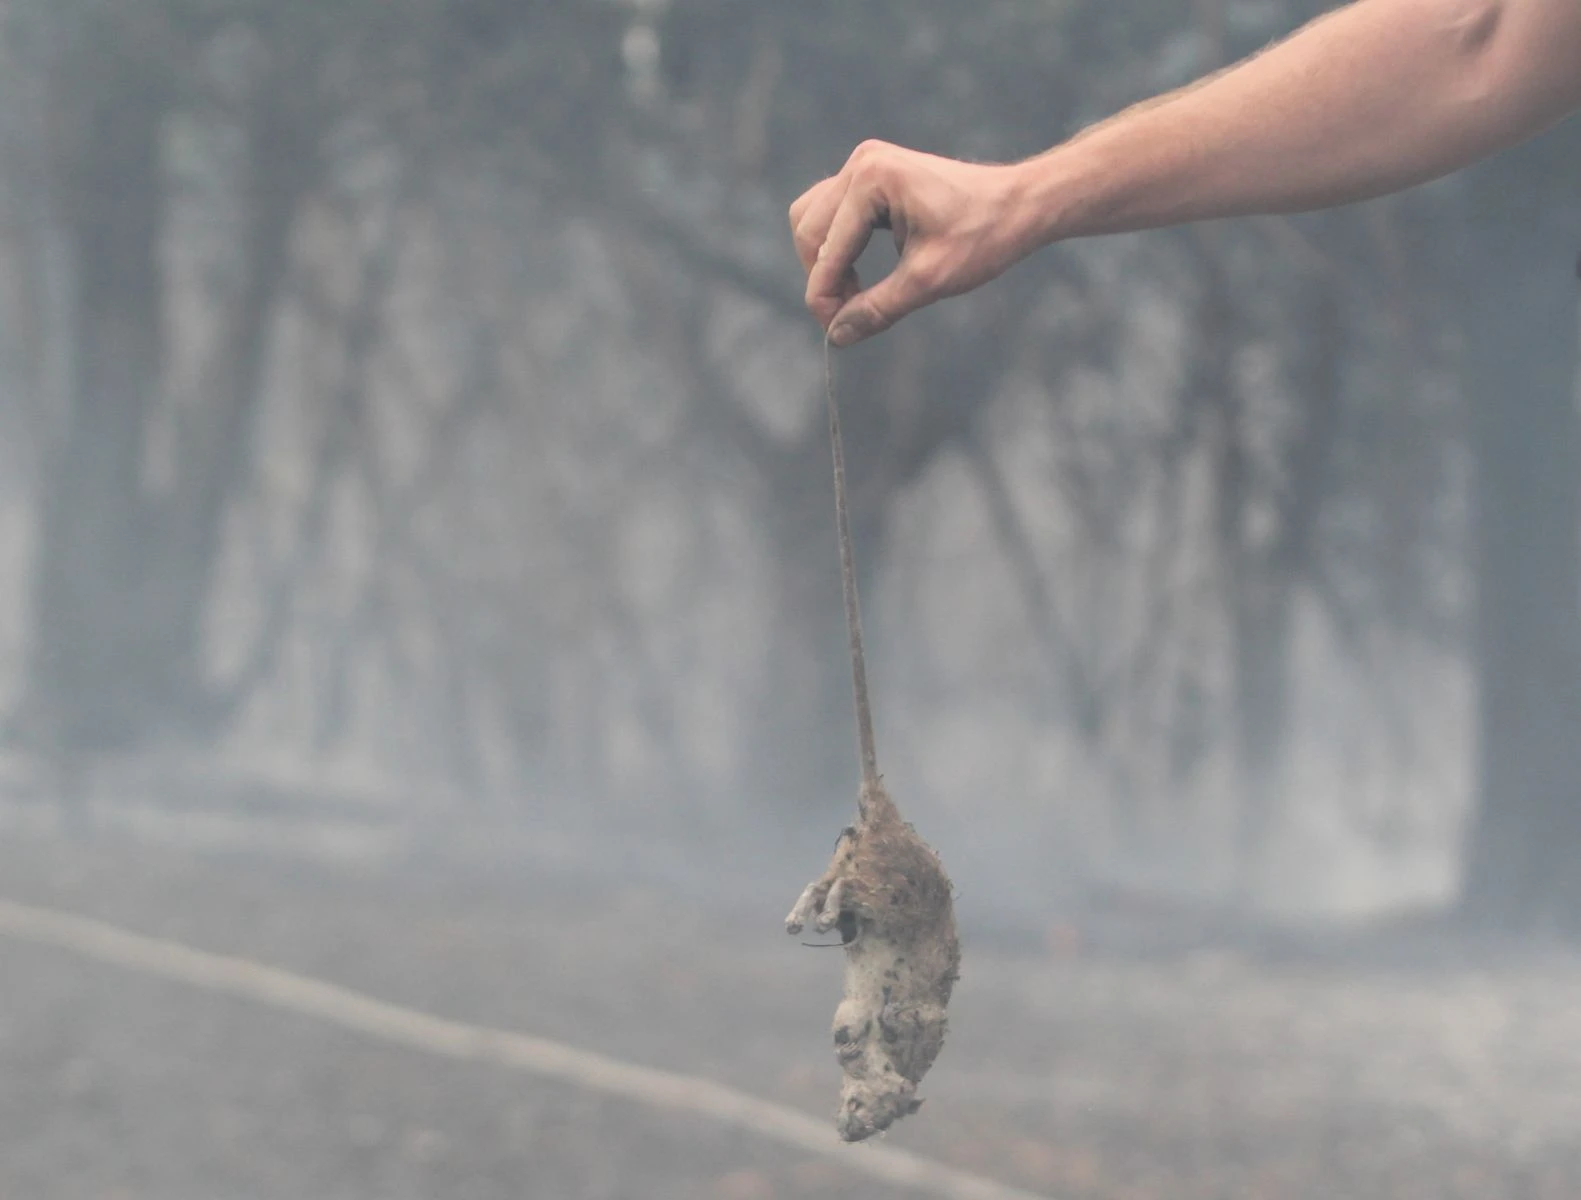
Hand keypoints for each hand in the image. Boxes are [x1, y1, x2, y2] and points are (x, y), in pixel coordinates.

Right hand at [790, 140, 1029, 344]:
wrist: (1020, 204)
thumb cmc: (983, 236)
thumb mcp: (928, 281)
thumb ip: (878, 309)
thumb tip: (837, 337)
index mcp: (872, 179)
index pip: (826, 249)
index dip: (824, 298)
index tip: (835, 333)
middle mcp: (862, 163)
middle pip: (808, 230)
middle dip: (822, 278)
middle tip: (848, 317)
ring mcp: (866, 164)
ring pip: (813, 220)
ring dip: (826, 263)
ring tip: (856, 297)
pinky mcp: (873, 174)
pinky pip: (834, 213)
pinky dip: (838, 248)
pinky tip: (861, 277)